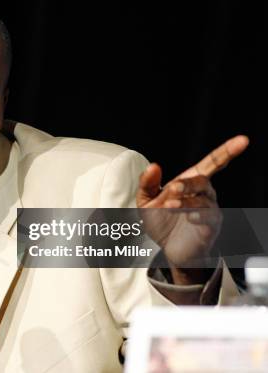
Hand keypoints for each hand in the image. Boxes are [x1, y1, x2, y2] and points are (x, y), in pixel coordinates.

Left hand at [136, 136, 248, 280]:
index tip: (243, 140)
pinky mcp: (211, 227)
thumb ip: (147, 183)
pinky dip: (196, 215)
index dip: (227, 151)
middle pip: (202, 181)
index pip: (213, 163)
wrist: (168, 249)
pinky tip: (187, 217)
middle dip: (187, 184)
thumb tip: (154, 166)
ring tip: (168, 204)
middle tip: (172, 189)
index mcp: (191, 182)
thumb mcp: (147, 201)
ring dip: (185, 201)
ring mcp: (210, 210)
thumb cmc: (162, 221)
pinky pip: (208, 218)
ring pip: (203, 200)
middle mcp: (205, 193)